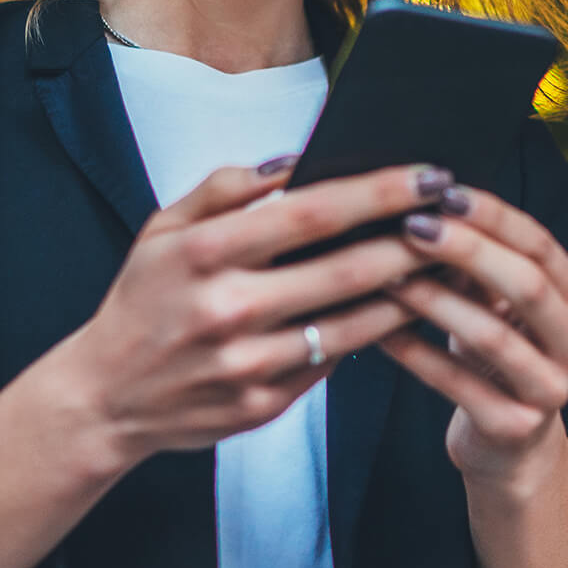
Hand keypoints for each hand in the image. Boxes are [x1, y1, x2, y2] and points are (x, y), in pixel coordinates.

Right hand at [53, 156, 458, 471]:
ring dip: (411, 292)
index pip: (312, 212)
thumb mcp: (163, 230)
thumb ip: (225, 188)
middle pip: (348, 270)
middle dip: (416, 239)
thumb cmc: (144, 299)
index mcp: (205, 253)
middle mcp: (230, 309)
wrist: (105, 398)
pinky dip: (374, 333)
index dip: (379, 191)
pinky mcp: (265, 405)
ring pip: (356, 323)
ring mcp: (250, 363)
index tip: (430, 174)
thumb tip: (295, 162)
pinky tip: (404, 308)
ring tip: (451, 263)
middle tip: (462, 217)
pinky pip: (335, 361)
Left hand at [374, 184, 567, 489]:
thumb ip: (477, 262)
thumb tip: (425, 203)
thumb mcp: (495, 304)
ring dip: (434, 300)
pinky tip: (377, 332)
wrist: (509, 445)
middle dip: (468, 250)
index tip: (444, 192)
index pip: (541, 246)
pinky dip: (414, 354)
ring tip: (387, 275)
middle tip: (414, 226)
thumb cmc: (495, 356)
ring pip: (491, 336)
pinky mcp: (513, 427)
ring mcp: (550, 390)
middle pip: (528, 285)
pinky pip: (456, 383)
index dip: (494, 217)